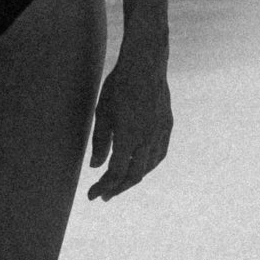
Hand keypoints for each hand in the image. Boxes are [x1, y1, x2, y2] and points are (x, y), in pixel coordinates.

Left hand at [87, 38, 171, 200]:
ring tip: (120, 183)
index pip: (116, 172)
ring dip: (133, 178)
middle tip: (104, 195)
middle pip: (134, 175)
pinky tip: (140, 166)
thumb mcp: (102, 112)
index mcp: (129, 137)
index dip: (104, 186)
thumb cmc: (118, 86)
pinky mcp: (167, 126)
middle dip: (117, 188)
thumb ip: (100, 142)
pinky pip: (160, 154)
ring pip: (149, 167)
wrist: (145, 64)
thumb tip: (96, 167)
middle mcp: (147, 139)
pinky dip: (148, 165)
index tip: (92, 195)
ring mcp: (160, 133)